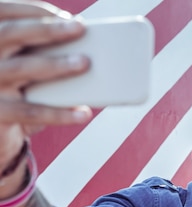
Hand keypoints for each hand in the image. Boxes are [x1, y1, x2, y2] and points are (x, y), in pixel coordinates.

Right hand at [0, 0, 91, 141]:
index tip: (65, 15)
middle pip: (10, 34)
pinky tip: (83, 112)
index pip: (3, 12)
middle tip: (79, 28)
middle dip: (47, 28)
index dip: (32, 10)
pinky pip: (31, 111)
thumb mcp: (20, 66)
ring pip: (21, 68)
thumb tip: (81, 46)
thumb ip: (36, 53)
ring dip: (56, 64)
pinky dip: (60, 113)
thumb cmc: (14, 91)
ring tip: (84, 62)